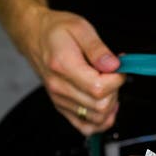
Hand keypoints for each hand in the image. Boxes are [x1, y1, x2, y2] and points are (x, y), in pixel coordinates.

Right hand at [23, 8, 124, 134]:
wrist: (35, 36)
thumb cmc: (56, 31)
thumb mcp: (80, 28)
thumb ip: (98, 48)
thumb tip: (113, 66)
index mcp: (64, 66)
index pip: (98, 88)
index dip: (116, 80)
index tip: (119, 68)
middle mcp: (59, 87)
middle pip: (100, 105)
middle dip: (115, 91)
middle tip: (112, 75)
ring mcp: (60, 100)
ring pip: (96, 118)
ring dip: (110, 105)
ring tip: (108, 87)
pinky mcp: (62, 108)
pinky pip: (86, 127)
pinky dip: (101, 121)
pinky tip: (106, 106)